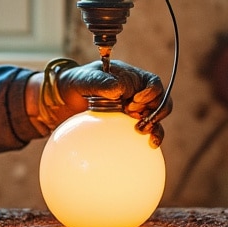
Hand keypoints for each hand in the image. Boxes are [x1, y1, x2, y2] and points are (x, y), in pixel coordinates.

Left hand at [45, 60, 171, 145]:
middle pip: (161, 103)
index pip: (153, 84)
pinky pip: (143, 134)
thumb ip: (100, 82)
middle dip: (157, 113)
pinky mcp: (129, 127)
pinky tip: (146, 148)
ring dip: (156, 129)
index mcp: (132, 78)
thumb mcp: (85, 79)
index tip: (134, 102)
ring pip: (156, 120)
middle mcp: (138, 95)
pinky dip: (147, 141)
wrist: (65, 99)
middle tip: (139, 122)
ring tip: (148, 138)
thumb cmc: (77, 82)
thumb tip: (118, 89)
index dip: (151, 93)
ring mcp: (135, 112)